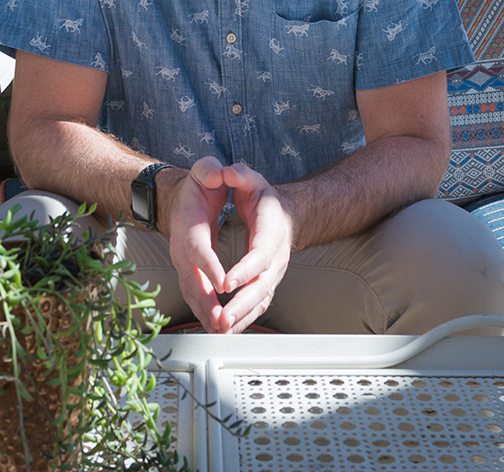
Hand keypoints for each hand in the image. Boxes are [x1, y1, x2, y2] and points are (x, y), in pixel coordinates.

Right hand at [162, 156, 236, 332]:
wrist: (182, 197)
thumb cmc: (198, 186)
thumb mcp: (205, 170)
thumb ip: (210, 170)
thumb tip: (219, 173)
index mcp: (188, 224)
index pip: (197, 248)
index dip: (209, 265)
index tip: (223, 282)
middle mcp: (183, 248)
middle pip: (191, 279)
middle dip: (206, 302)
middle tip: (221, 321)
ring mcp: (185, 263)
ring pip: (193, 293)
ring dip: (206, 314)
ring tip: (222, 331)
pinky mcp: (192, 273)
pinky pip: (198, 297)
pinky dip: (209, 314)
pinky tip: (223, 328)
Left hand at [212, 161, 290, 332]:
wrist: (282, 214)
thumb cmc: (263, 198)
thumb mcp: (250, 179)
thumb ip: (240, 174)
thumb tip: (229, 171)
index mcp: (270, 233)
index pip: (259, 256)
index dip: (244, 270)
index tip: (227, 282)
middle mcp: (275, 258)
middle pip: (261, 286)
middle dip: (241, 304)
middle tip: (222, 318)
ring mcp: (271, 274)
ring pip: (259, 301)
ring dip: (241, 318)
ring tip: (221, 330)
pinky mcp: (264, 284)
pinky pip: (255, 306)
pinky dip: (243, 320)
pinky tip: (227, 331)